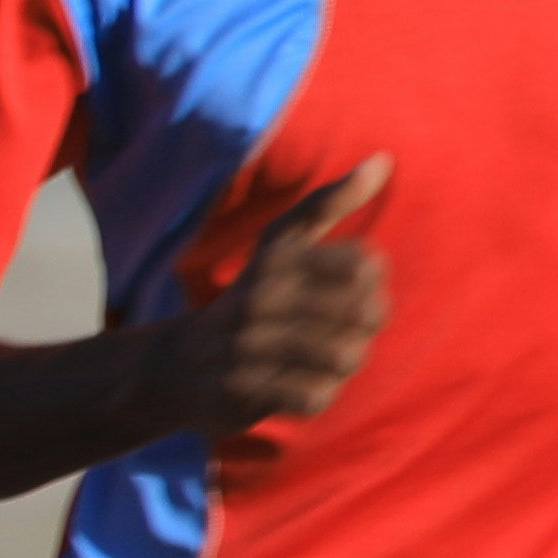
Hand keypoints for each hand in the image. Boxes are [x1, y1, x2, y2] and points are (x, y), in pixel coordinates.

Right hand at [169, 161, 388, 437]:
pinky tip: (303, 387)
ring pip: (345, 357)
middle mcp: (260, 299)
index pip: (364, 265)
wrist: (172, 366)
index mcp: (276, 260)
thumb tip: (385, 160)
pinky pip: (313, 396)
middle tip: (347, 333)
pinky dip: (319, 395)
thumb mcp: (279, 246)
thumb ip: (330, 203)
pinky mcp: (240, 391)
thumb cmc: (247, 299)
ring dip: (347, 364)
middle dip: (366, 328)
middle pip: (364, 313)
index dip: (372, 286)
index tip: (352, 294)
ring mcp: (248, 347)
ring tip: (329, 362)